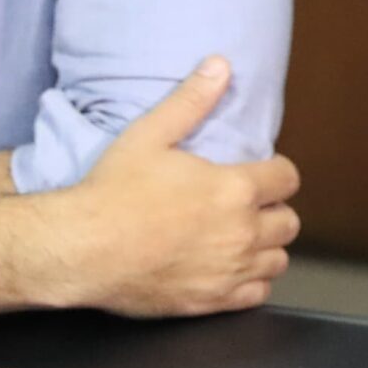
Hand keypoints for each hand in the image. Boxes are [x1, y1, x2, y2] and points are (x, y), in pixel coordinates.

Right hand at [48, 57, 302, 317]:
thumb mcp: (149, 135)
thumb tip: (221, 65)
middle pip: (289, 221)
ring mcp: (229, 270)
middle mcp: (241, 232)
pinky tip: (230, 270)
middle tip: (247, 207)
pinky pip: (257, 294)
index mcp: (235, 189)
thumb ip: (191, 101)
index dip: (276, 173)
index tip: (259, 174)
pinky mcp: (211, 301)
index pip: (288, 178)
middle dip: (273, 211)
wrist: (78, 250)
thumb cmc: (111, 192)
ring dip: (265, 247)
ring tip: (241, 238)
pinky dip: (250, 283)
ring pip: (278, 260)